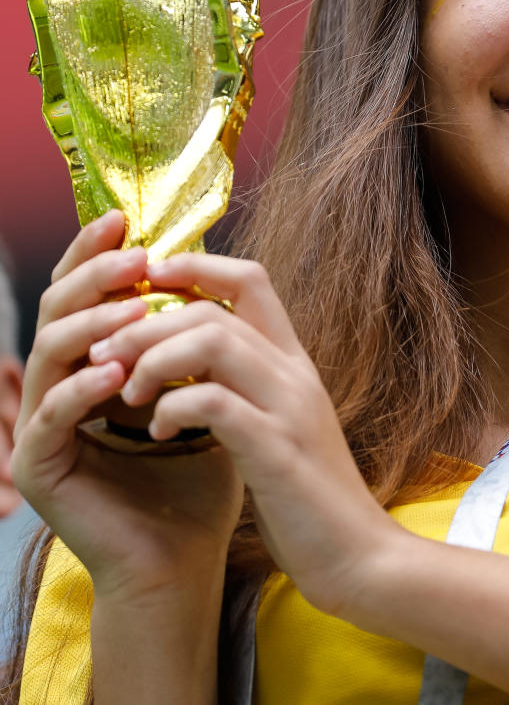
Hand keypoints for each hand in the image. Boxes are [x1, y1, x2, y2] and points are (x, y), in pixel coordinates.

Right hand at [12, 211, 242, 599]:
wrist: (188, 552)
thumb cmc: (199, 470)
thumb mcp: (201, 384)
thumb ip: (192, 333)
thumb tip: (205, 263)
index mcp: (95, 363)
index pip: (84, 296)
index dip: (97, 254)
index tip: (126, 221)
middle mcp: (61, 387)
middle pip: (58, 311)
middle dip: (93, 276)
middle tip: (133, 259)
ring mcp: (44, 428)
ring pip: (48, 353)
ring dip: (90, 324)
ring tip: (131, 308)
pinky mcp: (40, 469)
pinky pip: (52, 417)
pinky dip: (82, 390)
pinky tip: (116, 373)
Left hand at [83, 249, 403, 616]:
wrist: (357, 556)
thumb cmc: (307, 494)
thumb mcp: (279, 425)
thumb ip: (246, 386)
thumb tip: (192, 357)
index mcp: (292, 363)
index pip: (249, 279)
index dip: (194, 265)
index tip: (145, 282)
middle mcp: (293, 373)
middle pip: (215, 308)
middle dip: (147, 323)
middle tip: (105, 352)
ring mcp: (289, 407)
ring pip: (214, 339)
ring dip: (154, 358)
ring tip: (127, 391)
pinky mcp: (277, 450)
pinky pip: (214, 401)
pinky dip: (175, 407)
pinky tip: (159, 431)